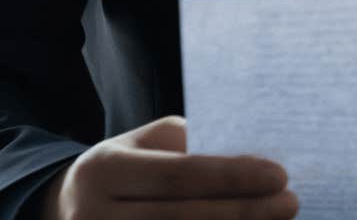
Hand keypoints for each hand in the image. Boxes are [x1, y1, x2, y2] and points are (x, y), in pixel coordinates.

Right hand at [40, 116, 298, 219]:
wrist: (65, 211)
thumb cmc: (123, 169)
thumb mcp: (142, 144)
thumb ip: (188, 145)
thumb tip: (249, 155)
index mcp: (105, 170)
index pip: (179, 174)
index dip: (231, 176)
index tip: (280, 174)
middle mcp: (96, 215)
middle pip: (183, 217)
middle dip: (244, 211)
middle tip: (291, 203)